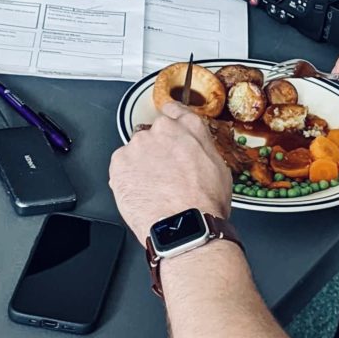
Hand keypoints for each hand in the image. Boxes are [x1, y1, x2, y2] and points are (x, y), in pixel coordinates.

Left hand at [109, 100, 232, 244]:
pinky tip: (141, 193)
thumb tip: (196, 151)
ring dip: (141, 165)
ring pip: (136, 151)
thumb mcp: (219, 169)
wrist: (183, 226)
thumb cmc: (204, 204)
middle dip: (156, 151)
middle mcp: (163, 130)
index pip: (174, 111)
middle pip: (153, 134)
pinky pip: (120, 166)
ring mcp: (139, 145)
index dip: (170, 120)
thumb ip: (201, 149)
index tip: (166, 128)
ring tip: (153, 190)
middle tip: (164, 175)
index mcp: (190, 128)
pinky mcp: (119, 162)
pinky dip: (126, 177)